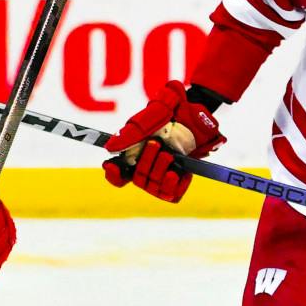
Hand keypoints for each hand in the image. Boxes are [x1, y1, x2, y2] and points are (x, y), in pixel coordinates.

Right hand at [102, 80, 224, 202]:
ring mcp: (163, 173)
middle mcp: (147, 166)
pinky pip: (172, 194)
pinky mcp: (179, 179)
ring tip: (169, 155)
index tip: (113, 166)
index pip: (119, 175)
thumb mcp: (150, 117)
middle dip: (145, 163)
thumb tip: (109, 148)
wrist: (196, 113)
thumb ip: (130, 134)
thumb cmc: (171, 111)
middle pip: (138, 179)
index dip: (114, 174)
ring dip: (159, 171)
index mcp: (134, 153)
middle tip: (156, 144)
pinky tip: (178, 173)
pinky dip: (174, 185)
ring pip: (154, 187)